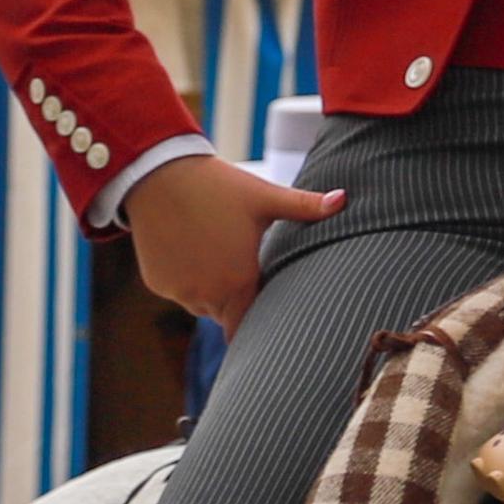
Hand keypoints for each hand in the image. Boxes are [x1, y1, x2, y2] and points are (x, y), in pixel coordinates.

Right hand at [125, 152, 344, 327]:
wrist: (159, 173)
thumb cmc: (217, 186)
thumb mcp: (264, 197)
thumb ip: (305, 207)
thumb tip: (345, 198)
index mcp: (238, 282)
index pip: (250, 329)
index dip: (261, 323)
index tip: (269, 313)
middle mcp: (206, 296)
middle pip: (228, 316)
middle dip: (237, 300)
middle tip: (243, 270)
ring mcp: (179, 292)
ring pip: (203, 305)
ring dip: (212, 290)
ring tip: (217, 252)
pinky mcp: (158, 284)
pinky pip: (179, 290)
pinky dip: (186, 278)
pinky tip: (190, 248)